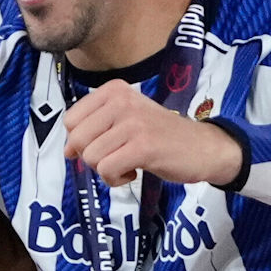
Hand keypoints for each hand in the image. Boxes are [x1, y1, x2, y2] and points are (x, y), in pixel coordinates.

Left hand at [61, 79, 240, 186]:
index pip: (71, 120)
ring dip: (106, 170)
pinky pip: (107, 170)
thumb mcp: (126, 120)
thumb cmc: (161, 136)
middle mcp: (121, 101)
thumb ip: (94, 129)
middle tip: (117, 156)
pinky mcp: (143, 146)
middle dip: (92, 157)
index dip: (80, 141)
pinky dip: (115, 179)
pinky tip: (133, 172)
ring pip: (90, 157)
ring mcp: (133, 123)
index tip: (102, 145)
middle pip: (77, 140)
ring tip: (129, 163)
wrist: (204, 147)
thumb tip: (66, 151)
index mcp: (114, 91)